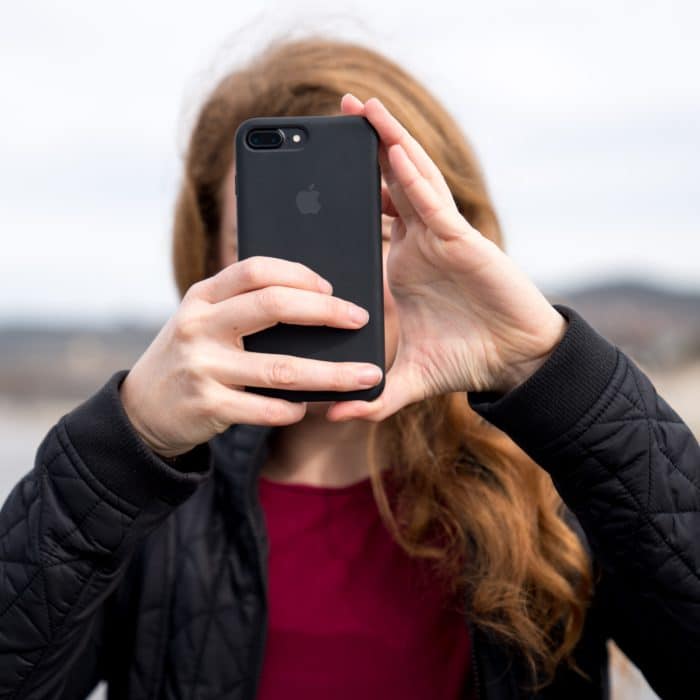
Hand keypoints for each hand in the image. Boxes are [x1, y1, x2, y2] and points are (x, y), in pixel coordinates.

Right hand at [119, 257, 383, 456]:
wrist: (141, 409)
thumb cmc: (191, 356)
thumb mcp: (203, 321)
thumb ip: (243, 308)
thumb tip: (317, 306)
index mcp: (202, 297)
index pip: (255, 270)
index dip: (298, 274)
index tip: (332, 288)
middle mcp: (199, 326)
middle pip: (273, 307)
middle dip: (325, 313)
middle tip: (359, 318)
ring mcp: (202, 367)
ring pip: (281, 368)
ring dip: (331, 375)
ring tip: (365, 376)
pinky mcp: (208, 407)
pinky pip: (266, 409)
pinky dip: (295, 409)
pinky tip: (308, 407)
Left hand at [325, 94, 566, 422]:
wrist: (513, 362)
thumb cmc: (466, 360)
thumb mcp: (408, 378)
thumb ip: (372, 395)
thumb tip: (334, 414)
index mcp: (401, 263)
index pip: (367, 217)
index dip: (344, 192)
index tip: (311, 174)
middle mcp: (419, 241)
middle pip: (386, 183)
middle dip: (363, 148)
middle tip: (334, 114)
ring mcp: (441, 236)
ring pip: (410, 178)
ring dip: (387, 140)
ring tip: (361, 107)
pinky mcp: (464, 240)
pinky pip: (433, 203)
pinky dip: (413, 176)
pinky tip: (392, 149)